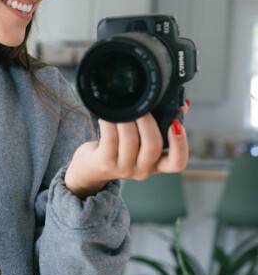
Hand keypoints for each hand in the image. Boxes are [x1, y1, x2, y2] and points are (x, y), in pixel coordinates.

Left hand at [64, 107, 189, 199]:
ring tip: (123, 109)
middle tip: (142, 108)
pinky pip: (110, 138)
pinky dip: (110, 122)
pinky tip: (108, 115)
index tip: (176, 124)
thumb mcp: (142, 141)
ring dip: (127, 120)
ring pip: (130, 141)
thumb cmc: (119, 150)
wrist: (90, 169)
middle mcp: (142, 170)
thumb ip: (162, 124)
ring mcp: (123, 168)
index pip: (177, 163)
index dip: (180, 144)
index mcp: (156, 165)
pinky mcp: (105, 163)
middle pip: (153, 146)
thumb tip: (183, 104)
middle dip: (148, 122)